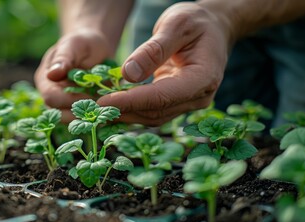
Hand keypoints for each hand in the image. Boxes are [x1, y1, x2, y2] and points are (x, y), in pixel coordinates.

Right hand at [34, 29, 111, 121]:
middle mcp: (53, 95)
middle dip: (81, 115)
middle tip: (102, 109)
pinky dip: (99, 119)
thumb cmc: (82, 43)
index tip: (89, 97)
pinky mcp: (81, 110)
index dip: (69, 100)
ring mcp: (66, 105)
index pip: (51, 98)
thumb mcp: (73, 45)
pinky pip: (87, 121)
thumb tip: (52, 74)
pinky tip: (111, 114)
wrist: (95, 48)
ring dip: (91, 119)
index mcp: (45, 80)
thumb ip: (63, 59)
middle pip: (61, 114)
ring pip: (74, 121)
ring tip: (108, 113)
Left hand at [97, 2, 231, 125]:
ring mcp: (189, 103)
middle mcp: (198, 97)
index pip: (162, 96)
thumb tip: (128, 74)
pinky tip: (113, 106)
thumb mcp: (176, 25)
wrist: (213, 29)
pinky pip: (153, 111)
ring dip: (125, 114)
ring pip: (153, 116)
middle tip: (92, 108)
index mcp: (203, 77)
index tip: (103, 101)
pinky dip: (132, 110)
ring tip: (97, 110)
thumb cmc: (196, 22)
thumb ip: (154, 50)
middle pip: (156, 112)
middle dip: (124, 111)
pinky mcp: (178, 103)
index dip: (131, 101)